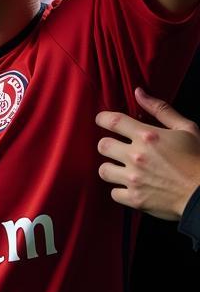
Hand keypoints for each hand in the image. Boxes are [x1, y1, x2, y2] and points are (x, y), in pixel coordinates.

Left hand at [96, 88, 199, 219]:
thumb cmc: (199, 160)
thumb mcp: (186, 129)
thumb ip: (160, 109)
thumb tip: (139, 92)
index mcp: (147, 136)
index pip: (111, 121)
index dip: (102, 119)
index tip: (103, 122)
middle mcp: (137, 156)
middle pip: (102, 145)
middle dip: (108, 146)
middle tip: (118, 149)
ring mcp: (135, 178)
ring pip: (104, 170)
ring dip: (111, 169)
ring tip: (122, 169)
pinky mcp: (136, 199)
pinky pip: (114, 193)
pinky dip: (120, 191)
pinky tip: (130, 187)